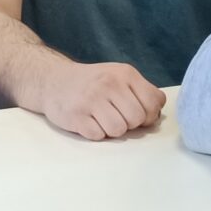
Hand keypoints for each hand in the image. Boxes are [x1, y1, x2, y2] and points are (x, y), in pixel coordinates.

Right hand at [35, 61, 165, 140]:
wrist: (53, 80)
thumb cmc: (93, 83)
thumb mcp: (119, 76)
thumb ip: (142, 91)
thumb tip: (157, 114)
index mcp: (125, 74)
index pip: (153, 103)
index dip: (149, 115)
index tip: (137, 114)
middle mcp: (109, 84)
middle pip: (136, 119)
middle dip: (129, 124)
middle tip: (116, 116)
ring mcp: (91, 100)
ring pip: (118, 131)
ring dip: (112, 130)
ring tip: (101, 118)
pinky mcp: (76, 116)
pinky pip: (98, 136)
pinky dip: (95, 133)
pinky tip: (88, 121)